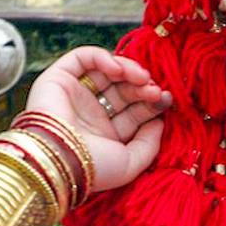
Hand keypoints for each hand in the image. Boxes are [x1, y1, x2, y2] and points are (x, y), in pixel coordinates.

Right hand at [25, 47, 171, 192]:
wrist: (58, 160)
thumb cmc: (93, 168)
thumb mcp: (131, 163)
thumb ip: (150, 143)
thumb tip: (160, 122)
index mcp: (107, 134)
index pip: (135, 111)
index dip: (153, 103)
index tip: (167, 100)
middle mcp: (92, 114)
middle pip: (125, 90)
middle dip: (143, 87)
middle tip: (156, 90)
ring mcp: (75, 95)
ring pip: (107, 72)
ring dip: (129, 70)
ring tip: (142, 78)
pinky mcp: (58, 79)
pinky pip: (83, 58)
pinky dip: (103, 57)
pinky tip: (118, 69)